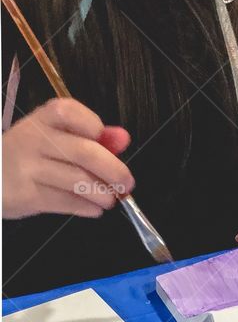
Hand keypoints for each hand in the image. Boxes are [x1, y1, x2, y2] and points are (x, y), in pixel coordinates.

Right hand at [2, 98, 133, 218]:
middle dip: (115, 171)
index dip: (95, 127)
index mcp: (44, 118)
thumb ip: (92, 136)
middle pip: (85, 153)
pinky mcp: (26, 195)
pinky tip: (94, 208)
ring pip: (79, 181)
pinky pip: (67, 202)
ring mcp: (27, 167)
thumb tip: (123, 138)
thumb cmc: (29, 154)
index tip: (103, 142)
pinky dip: (88, 207)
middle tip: (127, 184)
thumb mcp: (56, 137)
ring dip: (104, 194)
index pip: (73, 114)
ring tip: (110, 199)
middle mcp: (34, 139)